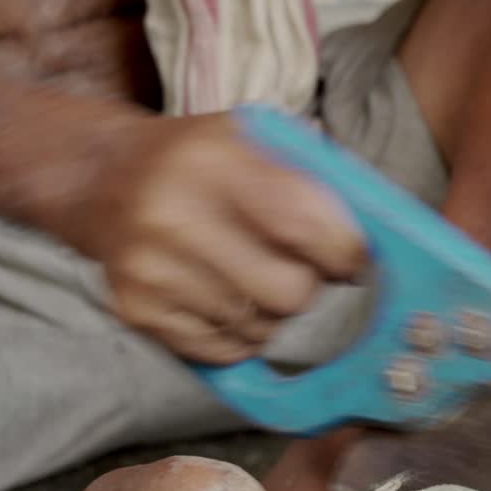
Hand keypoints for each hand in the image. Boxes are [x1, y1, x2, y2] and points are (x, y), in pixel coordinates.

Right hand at [62, 112, 365, 362]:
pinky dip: (243, 337)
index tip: (359, 265)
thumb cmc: (204, 161)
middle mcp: (174, 214)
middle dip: (315, 292)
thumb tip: (388, 236)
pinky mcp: (136, 310)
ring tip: (265, 284)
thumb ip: (317, 177)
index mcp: (217, 161)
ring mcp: (150, 269)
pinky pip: (222, 350)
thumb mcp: (255, 140)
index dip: (348, 256)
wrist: (102, 178)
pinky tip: (234, 302)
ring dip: (279, 318)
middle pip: (289, 292)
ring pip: (259, 329)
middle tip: (313, 278)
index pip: (306, 225)